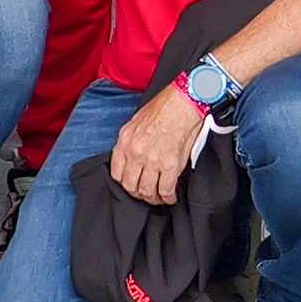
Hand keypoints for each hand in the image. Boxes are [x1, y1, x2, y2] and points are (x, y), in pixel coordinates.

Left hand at [109, 83, 209, 206]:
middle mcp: (136, 153)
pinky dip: (168, 198)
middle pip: (130, 186)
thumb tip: (132, 156)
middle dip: (137, 194)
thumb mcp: (136, 122)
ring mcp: (152, 161)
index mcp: (125, 141)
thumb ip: (130, 141)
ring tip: (158, 198)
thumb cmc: (164, 107)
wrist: (183, 102)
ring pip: (147, 191)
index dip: (124, 183)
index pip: (117, 173)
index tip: (131, 185)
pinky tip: (171, 197)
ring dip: (152, 198)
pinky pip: (165, 190)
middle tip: (145, 195)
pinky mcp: (170, 165)